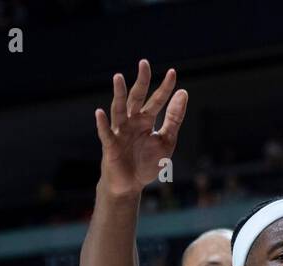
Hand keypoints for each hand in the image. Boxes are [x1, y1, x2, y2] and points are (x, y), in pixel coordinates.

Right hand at [94, 59, 187, 196]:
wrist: (130, 185)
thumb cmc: (146, 163)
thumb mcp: (166, 141)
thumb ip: (174, 119)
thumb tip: (183, 93)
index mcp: (146, 120)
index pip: (157, 100)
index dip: (165, 88)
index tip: (172, 73)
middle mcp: (132, 122)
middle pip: (136, 98)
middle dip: (141, 81)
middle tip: (144, 63)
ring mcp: (119, 132)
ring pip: (119, 110)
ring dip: (118, 94)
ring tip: (118, 77)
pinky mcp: (110, 146)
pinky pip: (105, 133)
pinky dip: (102, 123)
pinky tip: (99, 112)